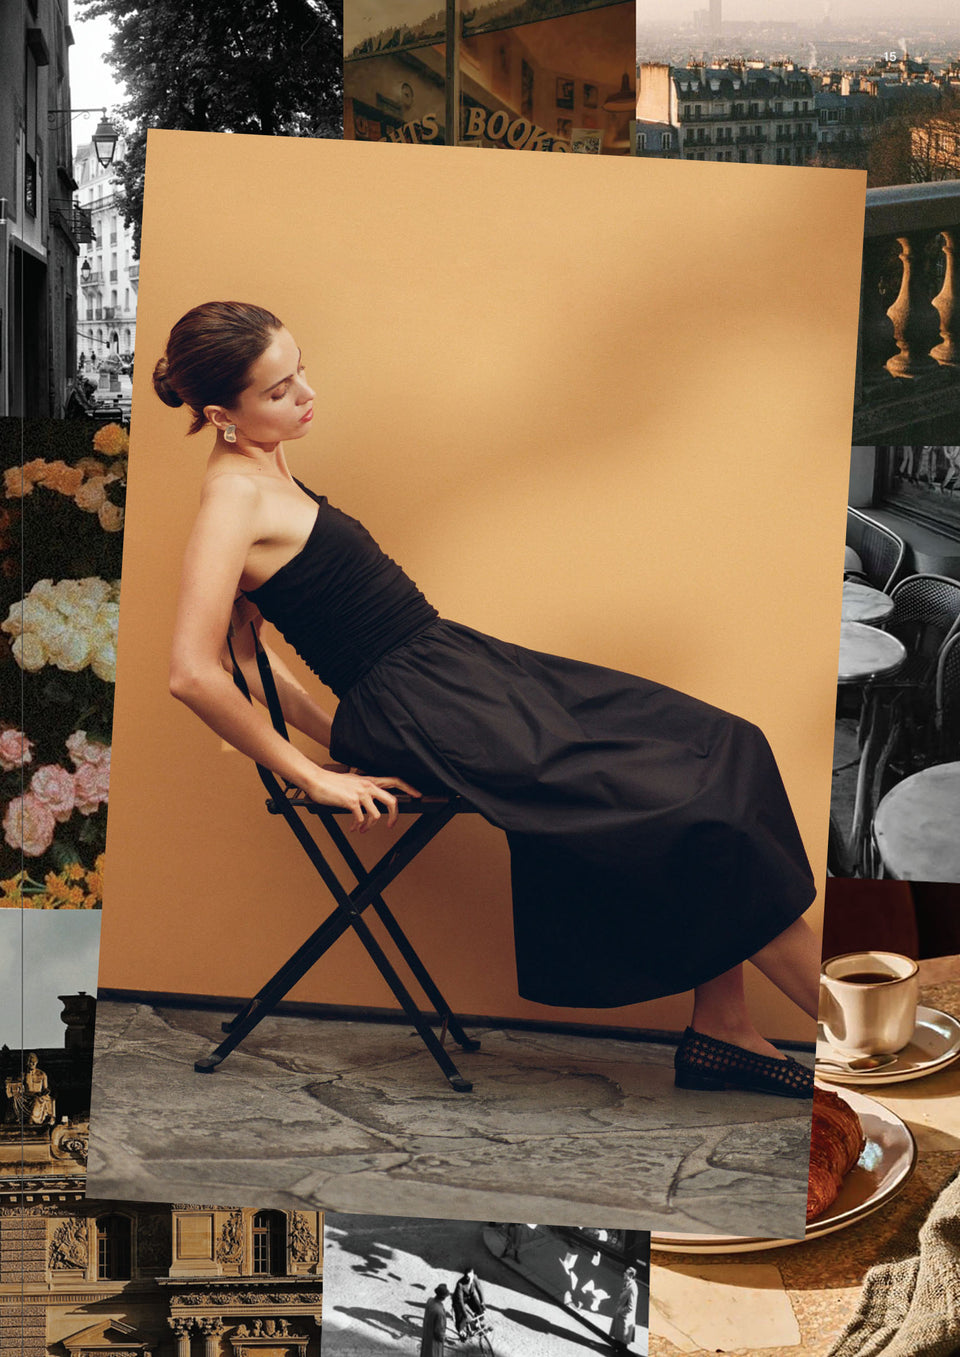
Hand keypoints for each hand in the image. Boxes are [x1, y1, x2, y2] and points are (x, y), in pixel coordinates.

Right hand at [302, 767, 420, 831]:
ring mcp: (360, 793)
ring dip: (370, 826)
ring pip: (376, 815)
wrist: (316, 780)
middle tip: (391, 825)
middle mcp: (368, 785)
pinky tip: (353, 828)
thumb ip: (362, 789)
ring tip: (363, 830)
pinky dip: (358, 826)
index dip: (408, 788)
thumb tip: (369, 801)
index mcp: (369, 780)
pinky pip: (361, 818)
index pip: (395, 781)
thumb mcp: (351, 782)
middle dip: (394, 816)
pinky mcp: (351, 801)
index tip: (417, 795)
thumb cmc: (331, 783)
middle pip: (391, 801)